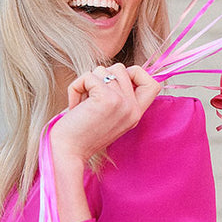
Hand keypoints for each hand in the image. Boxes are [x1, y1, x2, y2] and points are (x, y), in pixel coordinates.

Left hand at [48, 63, 160, 221]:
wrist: (68, 153)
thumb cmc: (81, 134)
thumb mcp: (108, 115)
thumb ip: (118, 96)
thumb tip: (116, 70)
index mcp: (136, 114)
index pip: (153, 84)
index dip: (135, 74)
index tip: (114, 85)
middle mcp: (133, 109)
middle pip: (121, 69)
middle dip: (100, 78)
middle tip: (90, 100)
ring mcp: (122, 103)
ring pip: (103, 69)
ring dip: (86, 83)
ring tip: (81, 105)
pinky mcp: (107, 98)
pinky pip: (88, 76)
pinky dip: (76, 88)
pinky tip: (74, 107)